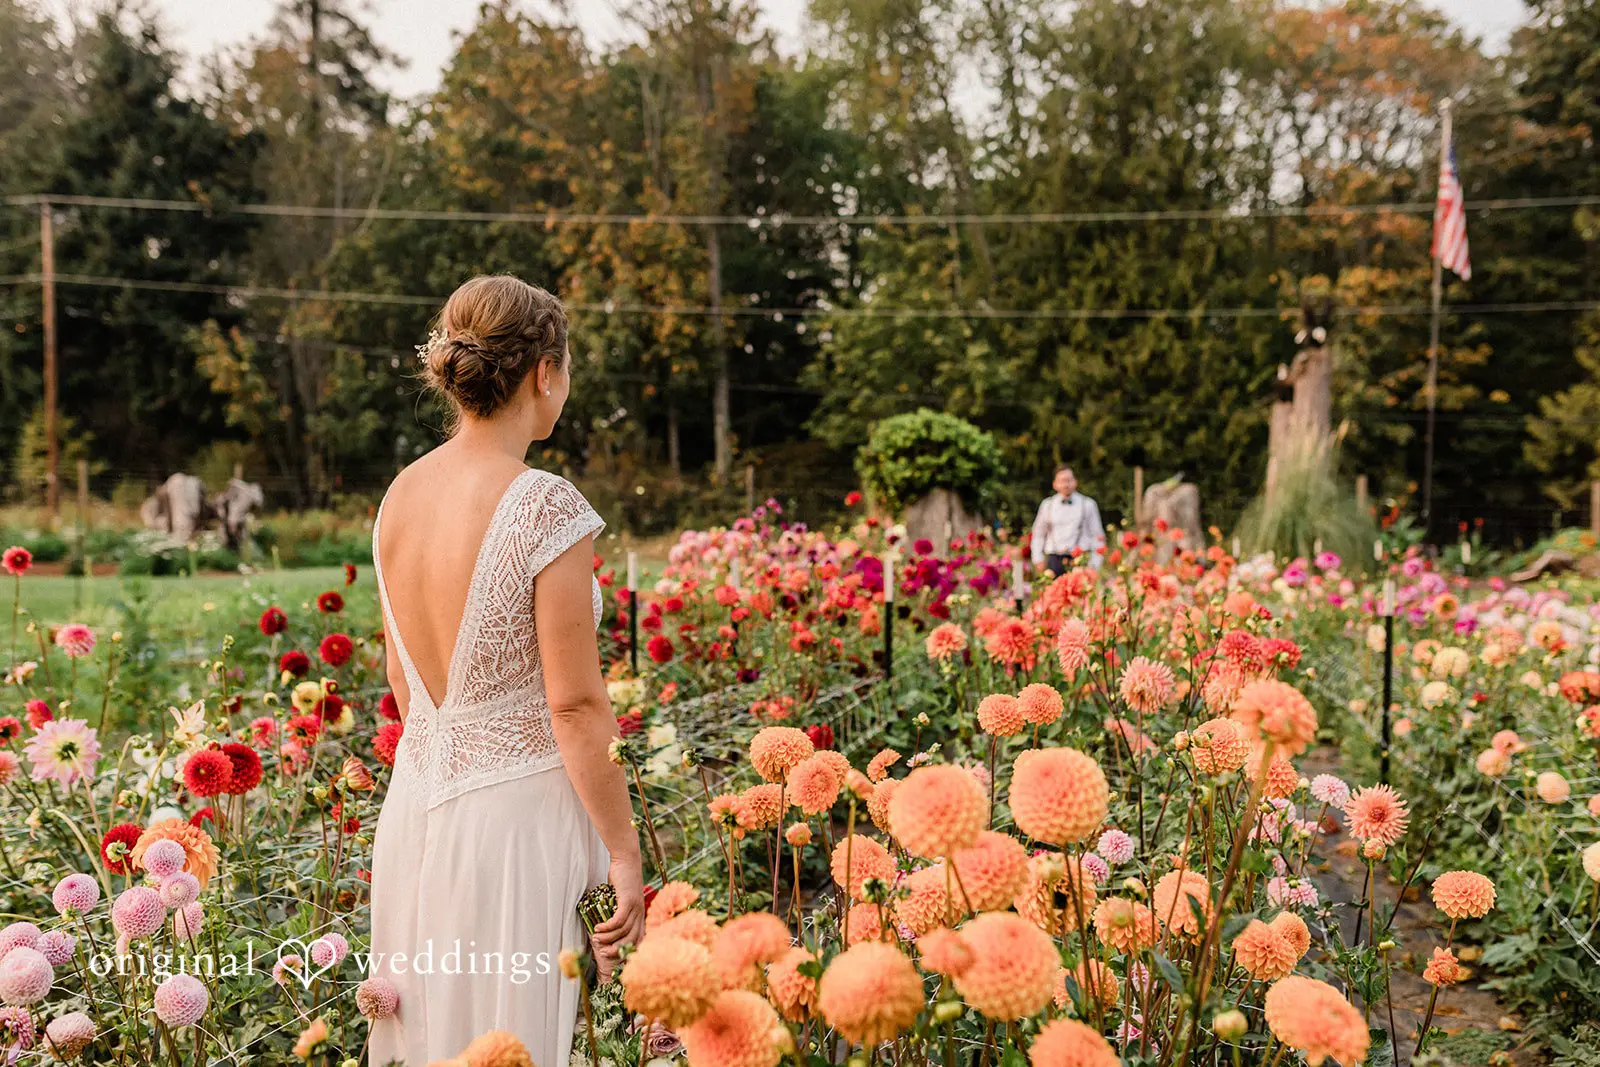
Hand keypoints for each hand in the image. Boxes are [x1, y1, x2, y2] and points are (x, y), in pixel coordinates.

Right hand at [591, 856, 645, 981]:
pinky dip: (607, 927)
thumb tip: (607, 923)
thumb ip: (618, 910)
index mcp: (641, 914)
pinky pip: (618, 920)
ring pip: (623, 931)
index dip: (628, 950)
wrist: (627, 860)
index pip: (639, 939)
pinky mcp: (628, 900)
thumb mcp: (622, 898)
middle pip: (632, 939)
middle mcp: (641, 913)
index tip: (616, 957)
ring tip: (596, 939)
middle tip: (603, 953)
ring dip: (608, 938)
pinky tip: (598, 928)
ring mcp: (636, 907)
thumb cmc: (623, 878)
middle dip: (616, 950)